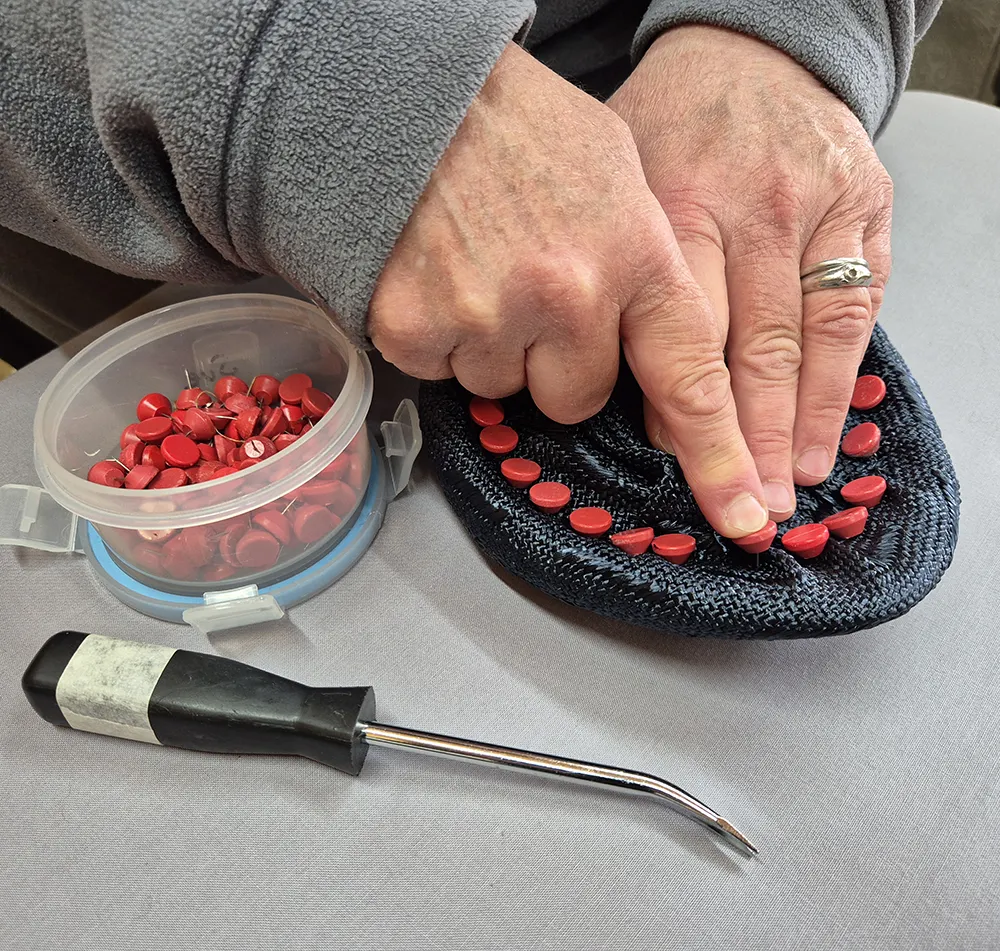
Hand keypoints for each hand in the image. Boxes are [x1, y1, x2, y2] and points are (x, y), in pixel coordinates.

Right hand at [370, 43, 768, 537]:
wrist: (412, 92)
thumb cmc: (523, 128)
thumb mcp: (621, 175)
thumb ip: (648, 268)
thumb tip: (655, 350)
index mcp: (636, 255)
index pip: (688, 380)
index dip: (718, 458)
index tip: (742, 520)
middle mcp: (569, 295)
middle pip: (578, 397)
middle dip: (560, 361)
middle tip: (536, 290)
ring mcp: (489, 315)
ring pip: (505, 388)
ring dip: (497, 345)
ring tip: (483, 267)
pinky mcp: (415, 327)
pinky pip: (441, 371)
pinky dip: (439, 336)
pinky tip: (441, 276)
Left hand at [609, 26, 892, 519]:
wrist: (750, 54)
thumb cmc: (670, 127)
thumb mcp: (618, 186)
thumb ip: (619, 277)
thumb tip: (612, 386)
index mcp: (677, 206)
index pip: (684, 334)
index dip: (688, 412)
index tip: (686, 468)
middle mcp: (753, 210)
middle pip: (752, 349)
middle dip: (746, 441)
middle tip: (743, 510)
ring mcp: (817, 211)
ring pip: (809, 340)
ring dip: (798, 425)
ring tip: (787, 488)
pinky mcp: (865, 211)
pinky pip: (856, 310)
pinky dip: (841, 379)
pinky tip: (824, 431)